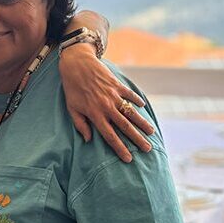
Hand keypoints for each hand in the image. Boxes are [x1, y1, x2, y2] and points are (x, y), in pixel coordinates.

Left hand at [59, 44, 154, 161]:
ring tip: (151, 132)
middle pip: (125, 127)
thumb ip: (81, 124)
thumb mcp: (72, 108)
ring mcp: (113, 95)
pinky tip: (143, 107)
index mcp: (95, 114)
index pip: (109, 136)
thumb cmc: (72, 88)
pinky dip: (137, 100)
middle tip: (148, 149)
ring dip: (142, 123)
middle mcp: (106, 107)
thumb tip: (87, 140)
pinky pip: (130, 94)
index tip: (128, 158)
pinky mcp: (117, 84)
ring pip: (131, 112)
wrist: (76, 64)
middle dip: (137, 139)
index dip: (120, 148)